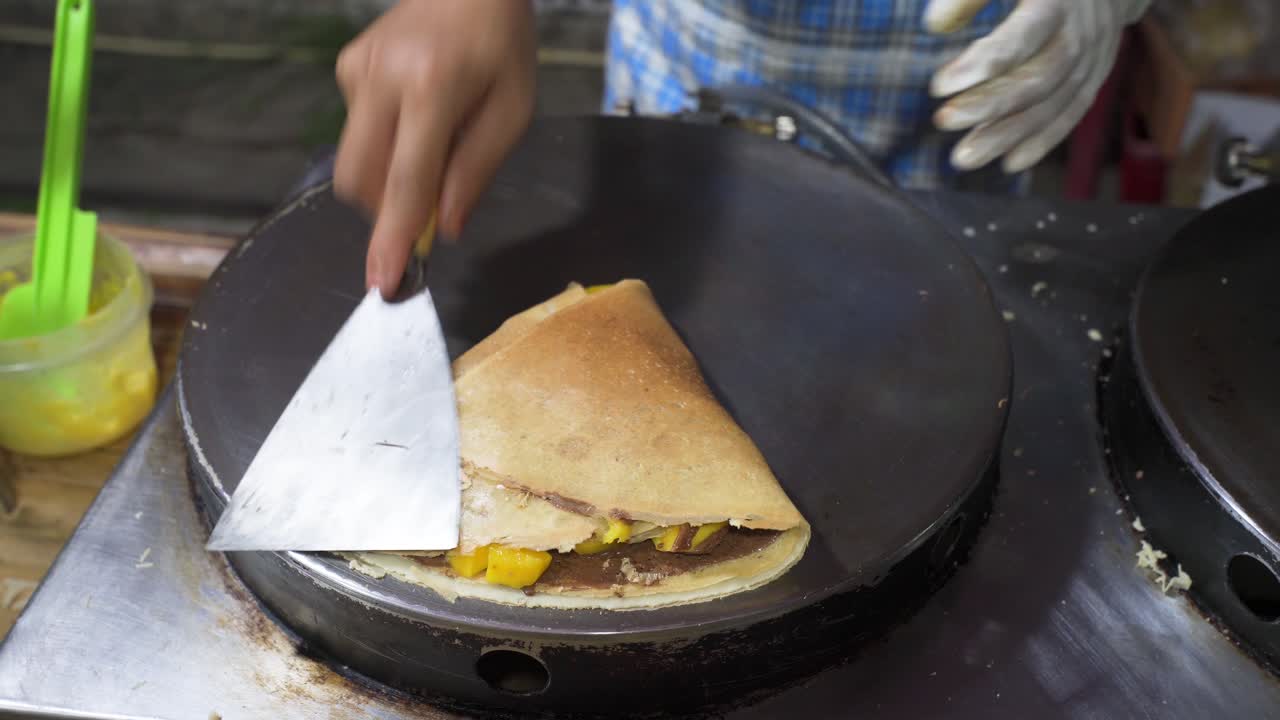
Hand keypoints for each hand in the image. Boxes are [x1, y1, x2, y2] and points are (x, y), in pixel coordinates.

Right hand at [334, 0, 536, 293]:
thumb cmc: (501, 46)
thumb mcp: (513, 112)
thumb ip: (476, 172)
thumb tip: (444, 228)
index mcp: (432, 89)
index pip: (405, 181)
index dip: (392, 237)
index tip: (382, 281)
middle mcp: (382, 79)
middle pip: (362, 181)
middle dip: (389, 210)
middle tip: (431, 203)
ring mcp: (356, 71)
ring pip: (354, 162)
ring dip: (389, 178)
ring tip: (432, 142)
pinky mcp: (346, 68)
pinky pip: (358, 131)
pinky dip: (386, 142)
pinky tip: (417, 112)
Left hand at [925, 0, 1150, 173]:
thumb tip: (934, 23)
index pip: (1022, 37)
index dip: (981, 64)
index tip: (938, 86)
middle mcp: (1081, 30)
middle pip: (1038, 78)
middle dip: (989, 106)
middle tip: (943, 122)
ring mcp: (1093, 55)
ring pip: (1053, 103)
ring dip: (1008, 135)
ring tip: (964, 158)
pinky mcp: (1096, 72)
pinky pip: (1072, 112)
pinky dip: (1043, 140)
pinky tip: (1009, 163)